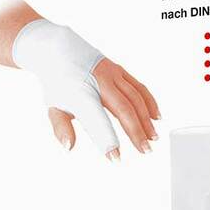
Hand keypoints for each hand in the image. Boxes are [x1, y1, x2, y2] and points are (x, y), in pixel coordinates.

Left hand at [11, 18, 159, 159]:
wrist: (58, 51)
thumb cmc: (58, 83)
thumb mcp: (53, 107)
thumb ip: (61, 128)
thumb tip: (68, 147)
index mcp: (81, 95)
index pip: (97, 121)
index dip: (108, 140)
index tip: (115, 158)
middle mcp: (99, 82)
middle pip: (124, 109)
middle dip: (136, 132)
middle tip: (145, 152)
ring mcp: (111, 74)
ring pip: (135, 98)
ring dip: (146, 119)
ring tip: (152, 139)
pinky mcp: (119, 69)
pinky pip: (139, 86)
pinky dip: (149, 102)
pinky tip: (155, 117)